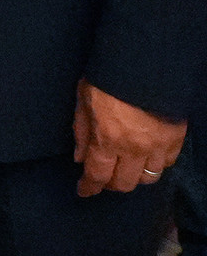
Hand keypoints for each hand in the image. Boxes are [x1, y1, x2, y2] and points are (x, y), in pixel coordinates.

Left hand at [73, 79, 186, 197]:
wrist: (146, 63)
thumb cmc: (107, 78)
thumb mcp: (83, 100)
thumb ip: (81, 131)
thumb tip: (79, 157)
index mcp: (107, 140)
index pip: (98, 175)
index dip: (89, 187)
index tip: (83, 191)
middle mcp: (134, 150)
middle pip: (125, 183)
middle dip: (111, 184)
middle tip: (104, 177)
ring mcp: (158, 146)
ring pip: (149, 178)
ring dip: (135, 177)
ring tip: (126, 168)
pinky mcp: (176, 138)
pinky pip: (168, 163)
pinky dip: (156, 165)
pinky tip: (148, 158)